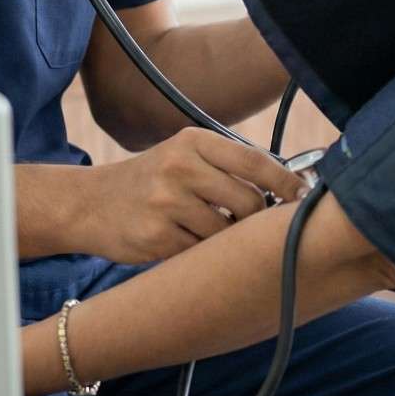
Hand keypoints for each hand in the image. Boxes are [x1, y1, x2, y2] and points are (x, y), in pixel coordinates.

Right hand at [82, 127, 306, 263]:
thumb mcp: (183, 156)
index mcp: (192, 141)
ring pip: (227, 233)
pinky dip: (200, 255)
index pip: (254, 161)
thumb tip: (289, 185)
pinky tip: (182, 243)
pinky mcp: (156, 238)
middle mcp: (180, 166)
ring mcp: (166, 203)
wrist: (90, 203)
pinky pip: (201, 255)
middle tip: (243, 223)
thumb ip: (227, 165)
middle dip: (254, 220)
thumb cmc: (150, 180)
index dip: (286, 182)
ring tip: (203, 231)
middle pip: (249, 202)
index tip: (304, 197)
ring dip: (225, 241)